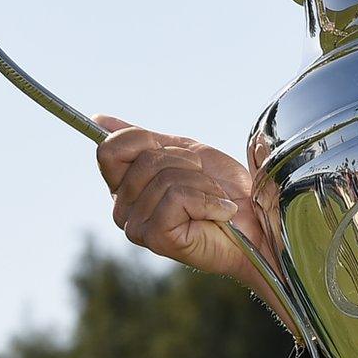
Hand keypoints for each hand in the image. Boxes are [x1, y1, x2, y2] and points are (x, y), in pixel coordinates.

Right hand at [93, 114, 271, 286]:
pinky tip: (220, 214)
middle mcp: (122, 209)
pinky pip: (177, 198)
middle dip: (188, 163)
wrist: (259, 223)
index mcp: (125, 186)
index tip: (181, 155)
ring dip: (203, 184)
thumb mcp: (184, 153)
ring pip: (164, 178)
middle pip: (145, 160)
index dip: (148, 141)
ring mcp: (135, 226)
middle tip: (207, 183)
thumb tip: (98, 118)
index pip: (110, 148)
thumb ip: (144, 140)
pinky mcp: (155, 238)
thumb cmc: (225, 191)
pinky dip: (209, 201)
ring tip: (215, 201)